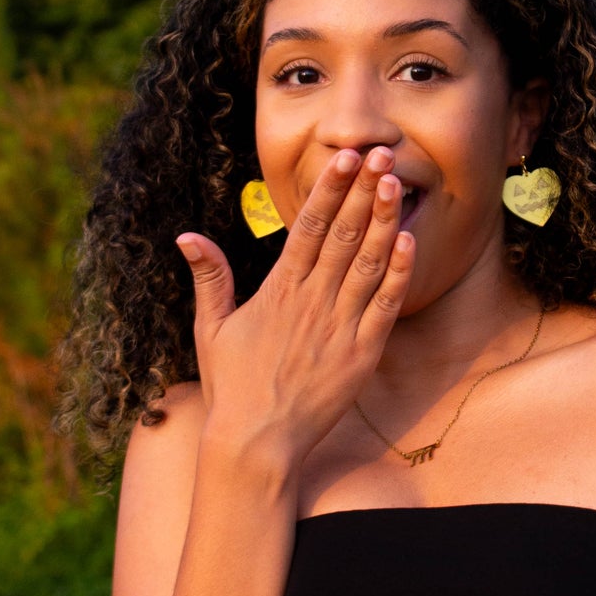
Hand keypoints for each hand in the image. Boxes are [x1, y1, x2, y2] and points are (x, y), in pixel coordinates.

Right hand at [176, 147, 414, 464]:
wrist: (256, 443)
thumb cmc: (233, 387)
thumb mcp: (212, 328)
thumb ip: (209, 278)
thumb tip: (186, 236)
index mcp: (277, 290)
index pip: (308, 227)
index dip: (328, 189)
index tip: (342, 158)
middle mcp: (311, 301)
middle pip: (343, 234)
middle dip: (362, 190)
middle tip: (380, 152)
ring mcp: (339, 326)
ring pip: (368, 262)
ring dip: (383, 220)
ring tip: (396, 182)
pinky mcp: (362, 354)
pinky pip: (385, 306)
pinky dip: (398, 274)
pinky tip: (410, 242)